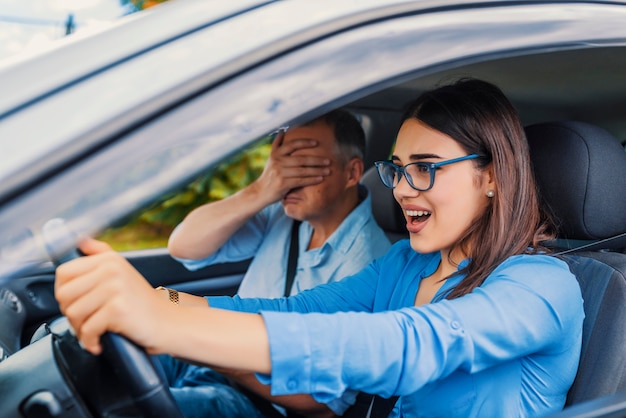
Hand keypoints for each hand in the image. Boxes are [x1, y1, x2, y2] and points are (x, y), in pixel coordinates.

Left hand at [55, 238, 173, 354]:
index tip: (76, 305)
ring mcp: (115, 288)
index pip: (63, 273)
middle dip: (70, 314)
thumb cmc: (142, 302)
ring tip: (93, 333)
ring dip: (80, 330)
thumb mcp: (122, 271)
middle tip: (85, 322)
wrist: (169, 322)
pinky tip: (98, 343)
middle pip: (64, 295)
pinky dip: (90, 342)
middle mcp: (111, 269)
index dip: (64, 293)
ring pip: (73, 313)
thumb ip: (101, 254)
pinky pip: (87, 329)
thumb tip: (80, 241)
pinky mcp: (118, 309)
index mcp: (109, 259)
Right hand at [251, 130, 330, 203]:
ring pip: (302, 170)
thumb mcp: (271, 159)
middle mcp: (277, 162)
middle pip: (301, 159)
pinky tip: (320, 179)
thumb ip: (277, 146)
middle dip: (316, 160)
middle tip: (328, 160)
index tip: (316, 143)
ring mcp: (279, 173)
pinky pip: (301, 181)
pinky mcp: (282, 184)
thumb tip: (282, 131)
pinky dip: (312, 180)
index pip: (292, 145)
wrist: (260, 192)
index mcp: (276, 154)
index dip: (305, 143)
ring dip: (317, 170)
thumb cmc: (269, 174)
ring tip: (328, 170)